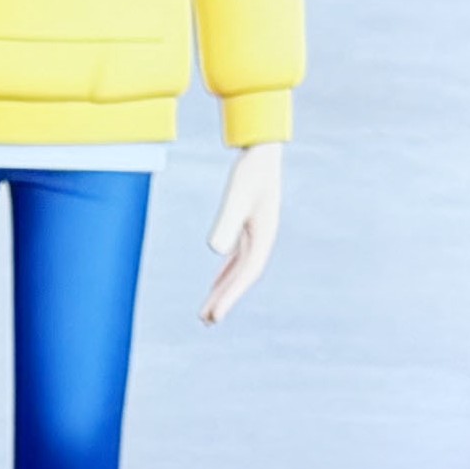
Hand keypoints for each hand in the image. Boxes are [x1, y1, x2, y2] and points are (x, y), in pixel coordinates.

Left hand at [203, 141, 281, 321]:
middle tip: (206, 321)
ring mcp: (257, 233)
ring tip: (207, 312)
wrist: (263, 147)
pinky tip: (216, 285)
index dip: (230, 297)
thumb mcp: (236, 196)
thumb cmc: (250, 169)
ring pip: (239, 270)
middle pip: (242, 277)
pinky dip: (226, 274)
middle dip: (225, 299)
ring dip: (224, 290)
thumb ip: (226, 222)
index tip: (214, 315)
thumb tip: (216, 250)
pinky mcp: (249, 226)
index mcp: (263, 236)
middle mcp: (263, 239)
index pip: (246, 274)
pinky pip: (237, 258)